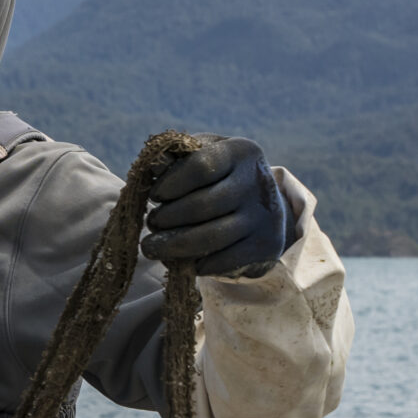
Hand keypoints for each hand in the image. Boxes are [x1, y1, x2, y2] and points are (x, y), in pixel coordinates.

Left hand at [141, 136, 293, 277]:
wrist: (262, 204)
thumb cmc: (219, 177)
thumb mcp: (202, 156)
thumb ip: (175, 158)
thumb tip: (153, 165)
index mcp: (241, 152)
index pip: (200, 167)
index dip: (170, 183)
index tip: (154, 195)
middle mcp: (258, 182)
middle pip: (202, 206)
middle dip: (167, 218)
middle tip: (150, 224)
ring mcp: (265, 216)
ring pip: (211, 237)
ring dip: (173, 245)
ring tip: (151, 246)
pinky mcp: (267, 245)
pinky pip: (226, 260)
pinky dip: (199, 265)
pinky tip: (184, 262)